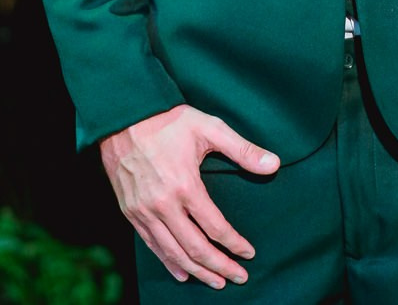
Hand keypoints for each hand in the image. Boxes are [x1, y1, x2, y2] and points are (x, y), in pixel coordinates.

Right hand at [99, 104, 278, 287]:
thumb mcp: (210, 127)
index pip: (215, 227)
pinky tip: (182, 272)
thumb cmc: (169, 120)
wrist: (123, 116)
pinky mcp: (130, 211)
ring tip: (215, 281)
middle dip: (220, 266)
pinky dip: (168, 262)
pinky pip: (151, 244)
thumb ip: (243, 149)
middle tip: (238, 277)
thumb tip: (274, 164)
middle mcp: (163, 205)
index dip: (234, 244)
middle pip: (195, 248)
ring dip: (197, 271)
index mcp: (185, 186)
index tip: (248, 253)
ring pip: (173, 252)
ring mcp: (144, 211)